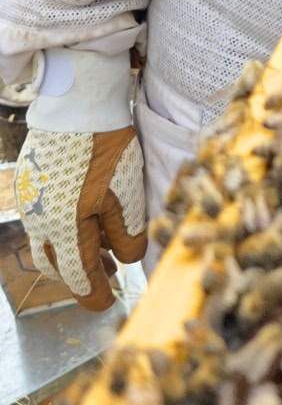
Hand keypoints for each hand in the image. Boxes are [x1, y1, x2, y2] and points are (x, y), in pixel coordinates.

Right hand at [15, 127, 147, 309]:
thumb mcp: (128, 194)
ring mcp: (30, 203)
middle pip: (58, 264)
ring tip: (101, 250)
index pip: (78, 277)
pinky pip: (43, 219)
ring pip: (48, 243)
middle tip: (108, 276)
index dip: (95, 295)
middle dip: (83, 274)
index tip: (109, 302)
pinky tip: (85, 218)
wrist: (77, 103)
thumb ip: (128, 235)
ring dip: (73, 252)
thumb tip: (129, 260)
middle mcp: (40, 221)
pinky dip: (63, 229)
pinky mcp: (29, 184)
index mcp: (64, 229)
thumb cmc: (106, 147)